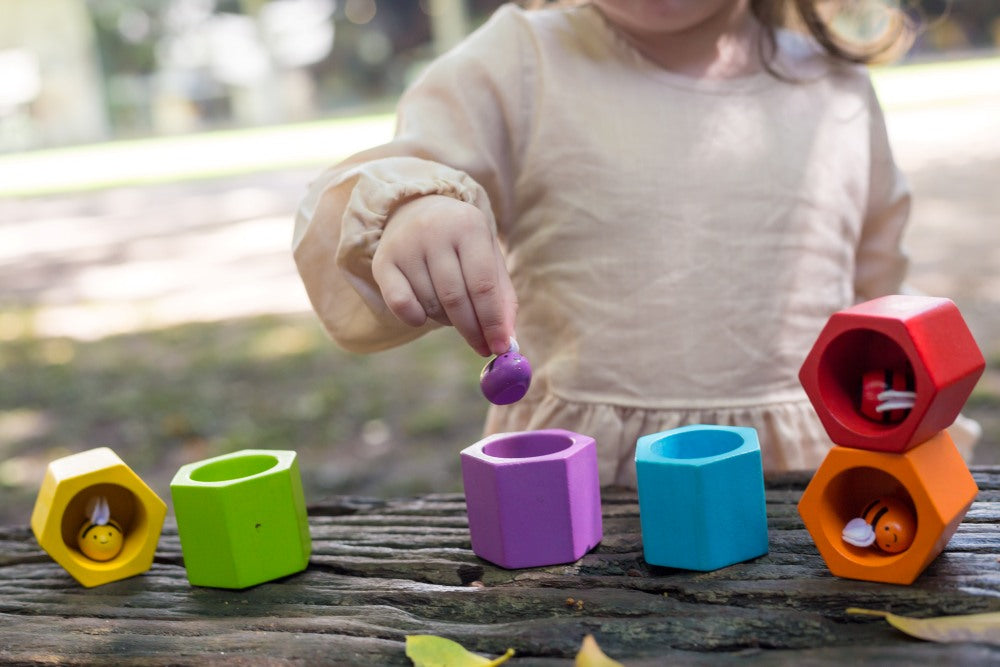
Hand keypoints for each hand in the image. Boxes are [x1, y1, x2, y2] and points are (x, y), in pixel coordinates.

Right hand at [372, 195, 516, 355]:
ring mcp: (405, 246)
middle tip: (482, 348)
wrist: (415, 211)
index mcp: (468, 226)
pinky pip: (401, 305)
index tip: (500, 348)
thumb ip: (502, 296)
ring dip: (447, 321)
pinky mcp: (383, 262)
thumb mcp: (488, 257)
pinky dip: (416, 319)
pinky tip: (425, 315)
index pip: (483, 285)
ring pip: (431, 304)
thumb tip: (507, 339)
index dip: (493, 322)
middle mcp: (434, 231)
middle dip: (472, 330)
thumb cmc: (461, 242)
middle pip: (456, 298)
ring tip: (454, 314)